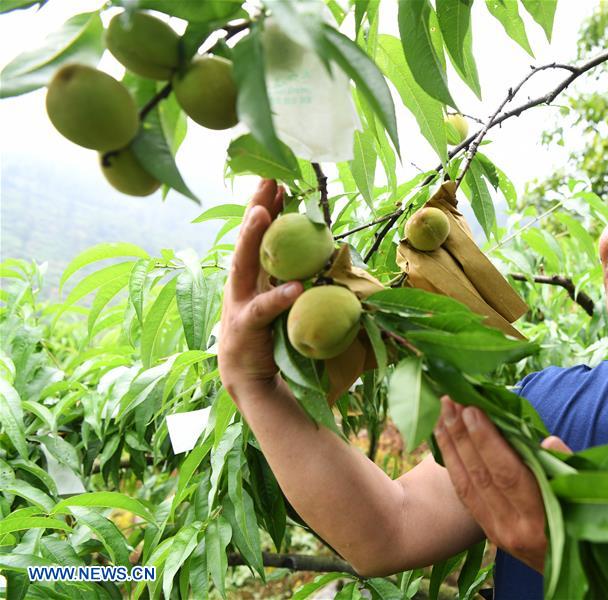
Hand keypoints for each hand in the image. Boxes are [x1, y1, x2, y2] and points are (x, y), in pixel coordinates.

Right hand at [218, 179, 302, 399]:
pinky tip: (295, 286)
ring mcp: (238, 301)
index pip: (256, 233)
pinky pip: (264, 309)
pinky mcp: (246, 326)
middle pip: (246, 238)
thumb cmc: (267, 331)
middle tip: (267, 179)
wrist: (247, 374)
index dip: (264, 205)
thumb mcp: (275, 295)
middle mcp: (240, 281)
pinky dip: (278, 297)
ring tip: (262, 213)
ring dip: (253, 238)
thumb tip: (315, 245)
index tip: (275, 178)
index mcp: (250, 273)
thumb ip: (286, 272)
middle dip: (255, 207)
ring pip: (244, 264)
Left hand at [434, 396, 570, 572]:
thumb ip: (566, 468)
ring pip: (467, 484)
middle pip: (481, 476)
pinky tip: (444, 440)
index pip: (508, 474)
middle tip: (450, 401)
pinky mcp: (489, 532)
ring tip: (441, 412)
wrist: (573, 568)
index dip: (488, 442)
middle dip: (463, 435)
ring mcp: (498, 533)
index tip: (472, 410)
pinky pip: (465, 495)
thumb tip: (547, 441)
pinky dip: (453, 464)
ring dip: (452, 445)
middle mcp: (515, 528)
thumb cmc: (586, 521)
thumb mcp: (586, 494)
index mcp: (543, 519)